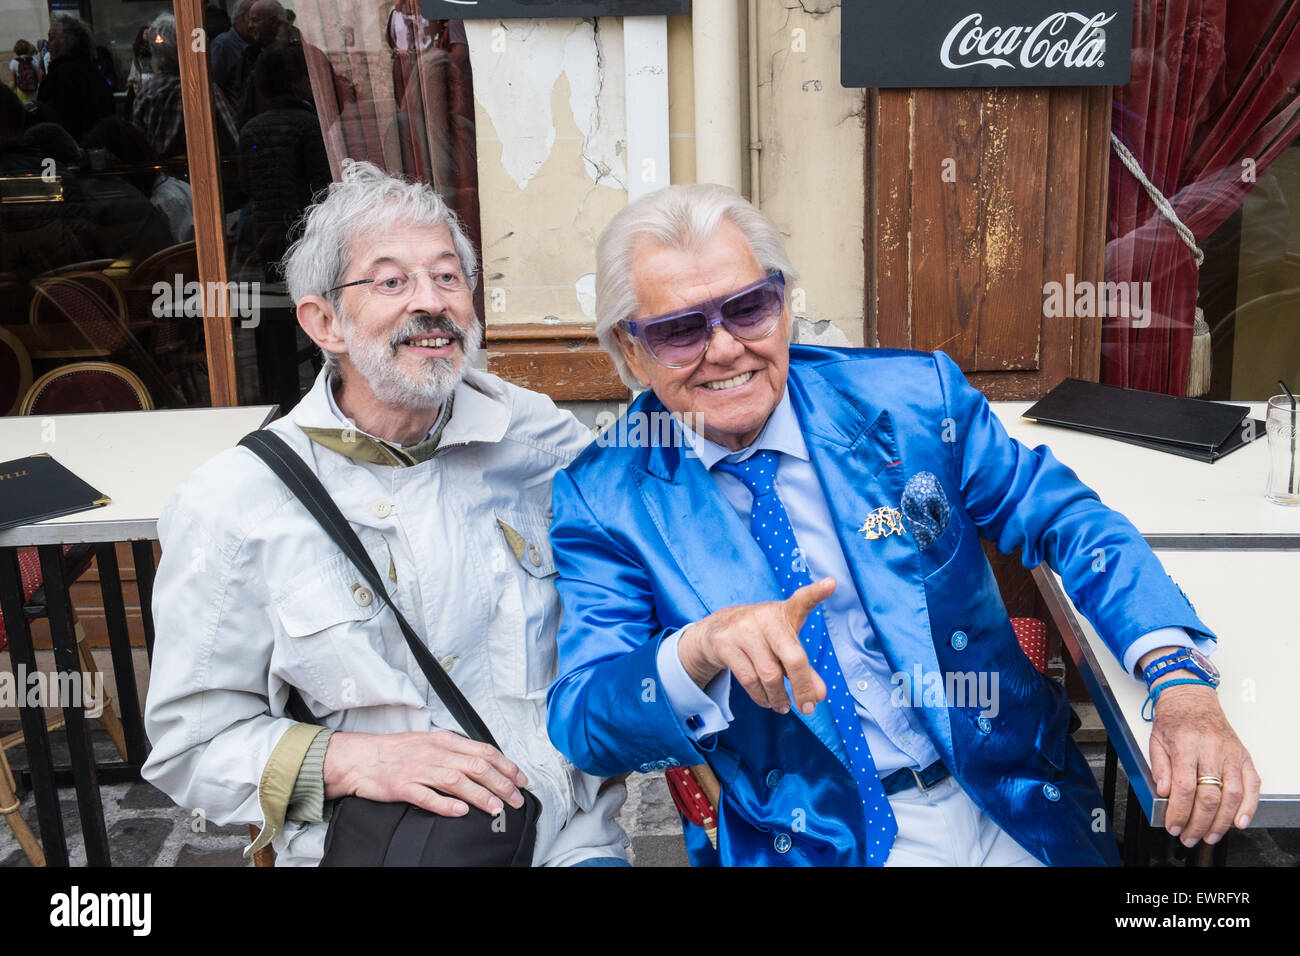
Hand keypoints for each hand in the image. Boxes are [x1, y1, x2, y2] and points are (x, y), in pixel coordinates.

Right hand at [322, 730, 528, 816]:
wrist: (361, 758)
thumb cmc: (396, 751)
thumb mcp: (430, 742)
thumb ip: (456, 751)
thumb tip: (484, 763)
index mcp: (444, 740)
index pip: (484, 751)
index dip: (506, 766)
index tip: (521, 780)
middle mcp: (435, 753)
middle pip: (477, 766)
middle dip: (501, 784)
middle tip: (516, 799)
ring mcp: (419, 770)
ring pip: (457, 781)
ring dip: (481, 795)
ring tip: (496, 808)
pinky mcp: (403, 787)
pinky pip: (428, 797)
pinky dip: (446, 805)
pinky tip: (461, 812)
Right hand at [678, 577, 833, 715]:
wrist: (717, 629)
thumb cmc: (762, 637)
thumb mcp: (785, 645)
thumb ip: (804, 669)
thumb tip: (819, 696)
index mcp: (785, 612)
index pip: (802, 600)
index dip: (817, 592)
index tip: (831, 584)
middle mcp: (765, 617)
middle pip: (792, 658)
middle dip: (803, 687)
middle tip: (808, 707)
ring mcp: (743, 629)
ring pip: (769, 675)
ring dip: (779, 698)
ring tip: (783, 706)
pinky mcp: (725, 644)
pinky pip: (749, 680)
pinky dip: (762, 697)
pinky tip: (767, 701)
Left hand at [1148, 682, 1259, 846]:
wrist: (1192, 697)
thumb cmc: (1174, 719)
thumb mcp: (1155, 740)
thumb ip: (1159, 768)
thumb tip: (1165, 794)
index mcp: (1186, 743)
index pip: (1185, 787)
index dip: (1179, 812)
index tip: (1173, 826)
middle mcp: (1211, 748)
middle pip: (1210, 795)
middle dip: (1199, 822)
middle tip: (1189, 837)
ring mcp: (1231, 753)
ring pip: (1232, 794)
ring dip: (1222, 821)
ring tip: (1210, 835)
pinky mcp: (1243, 756)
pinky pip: (1252, 785)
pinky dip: (1249, 806)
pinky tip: (1239, 821)